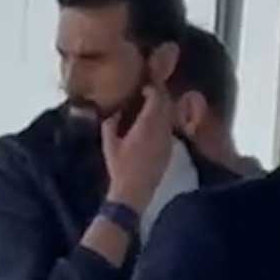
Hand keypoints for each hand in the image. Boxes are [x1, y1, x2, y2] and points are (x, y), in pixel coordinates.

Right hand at [103, 87, 175, 210]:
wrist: (134, 192)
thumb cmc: (119, 167)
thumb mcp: (109, 144)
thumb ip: (110, 123)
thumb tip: (114, 110)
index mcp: (147, 126)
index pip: (157, 98)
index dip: (152, 88)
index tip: (144, 86)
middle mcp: (162, 130)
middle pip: (167, 104)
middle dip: (160, 95)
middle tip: (149, 90)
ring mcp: (168, 141)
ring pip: (170, 116)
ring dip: (163, 107)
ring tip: (151, 105)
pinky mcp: (170, 150)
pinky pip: (169, 128)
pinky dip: (164, 121)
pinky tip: (154, 124)